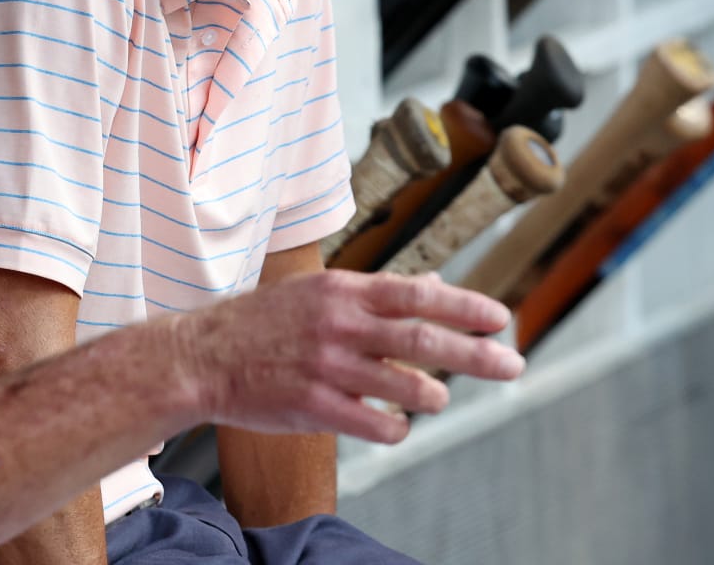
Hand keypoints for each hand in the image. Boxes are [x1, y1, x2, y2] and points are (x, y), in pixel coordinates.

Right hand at [172, 270, 521, 443]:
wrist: (201, 357)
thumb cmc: (263, 322)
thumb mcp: (317, 291)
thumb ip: (376, 293)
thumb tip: (435, 285)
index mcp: (342, 290)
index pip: (417, 295)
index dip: (464, 305)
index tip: (500, 317)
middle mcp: (339, 325)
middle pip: (424, 341)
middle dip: (477, 354)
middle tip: (513, 364)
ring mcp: (327, 366)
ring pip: (407, 387)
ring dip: (433, 395)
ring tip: (437, 397)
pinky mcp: (314, 406)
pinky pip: (377, 424)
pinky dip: (396, 427)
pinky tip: (395, 423)